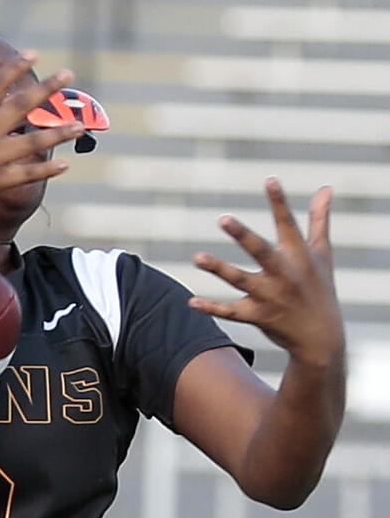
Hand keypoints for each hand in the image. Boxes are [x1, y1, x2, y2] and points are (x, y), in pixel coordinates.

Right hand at [0, 55, 84, 246]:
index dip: (14, 67)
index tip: (34, 53)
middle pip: (20, 106)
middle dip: (46, 89)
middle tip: (67, 73)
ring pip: (31, 142)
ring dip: (58, 132)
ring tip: (79, 125)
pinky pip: (26, 175)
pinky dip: (46, 170)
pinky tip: (65, 164)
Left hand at [189, 180, 343, 369]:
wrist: (321, 337)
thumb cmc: (319, 288)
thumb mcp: (322, 253)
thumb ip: (319, 220)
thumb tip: (326, 188)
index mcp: (300, 255)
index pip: (288, 224)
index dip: (279, 202)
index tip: (269, 180)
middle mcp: (285, 274)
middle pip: (261, 251)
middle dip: (243, 236)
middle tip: (223, 218)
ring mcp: (270, 296)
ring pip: (241, 280)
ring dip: (219, 269)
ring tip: (197, 258)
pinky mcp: (258, 316)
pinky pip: (231, 311)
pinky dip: (212, 307)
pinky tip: (191, 302)